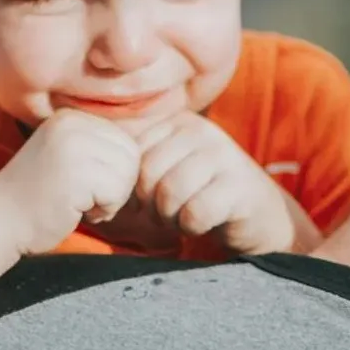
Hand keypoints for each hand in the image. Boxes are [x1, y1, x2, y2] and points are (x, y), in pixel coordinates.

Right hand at [0, 109, 142, 253]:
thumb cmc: (37, 197)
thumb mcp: (68, 157)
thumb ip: (98, 148)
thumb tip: (147, 151)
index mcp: (71, 117)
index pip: (125, 141)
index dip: (114, 172)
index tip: (83, 184)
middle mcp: (72, 124)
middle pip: (131, 156)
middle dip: (116, 185)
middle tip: (83, 197)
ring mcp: (72, 146)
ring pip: (127, 174)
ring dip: (110, 199)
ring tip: (78, 202)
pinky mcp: (74, 173)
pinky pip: (117, 193)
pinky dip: (104, 210)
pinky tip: (76, 211)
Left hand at [134, 113, 305, 254]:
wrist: (259, 216)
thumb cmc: (201, 195)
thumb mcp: (168, 171)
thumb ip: (135, 162)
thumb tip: (89, 163)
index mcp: (177, 123)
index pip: (131, 154)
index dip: (134, 186)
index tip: (153, 198)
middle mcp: (200, 131)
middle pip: (147, 174)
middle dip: (152, 204)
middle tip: (169, 213)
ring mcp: (223, 155)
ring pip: (169, 193)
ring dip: (171, 217)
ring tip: (185, 216)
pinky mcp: (240, 186)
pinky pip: (195, 212)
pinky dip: (192, 226)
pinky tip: (205, 222)